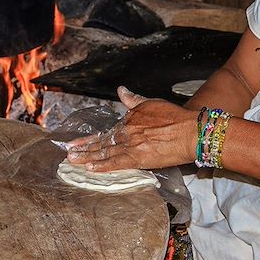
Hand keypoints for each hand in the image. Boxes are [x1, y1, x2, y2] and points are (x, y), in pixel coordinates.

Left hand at [65, 86, 196, 170]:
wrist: (191, 131)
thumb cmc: (176, 117)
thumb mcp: (152, 103)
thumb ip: (134, 100)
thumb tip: (121, 91)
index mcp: (130, 119)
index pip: (107, 131)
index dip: (91, 138)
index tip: (78, 142)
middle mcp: (127, 131)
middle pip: (102, 142)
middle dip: (84, 148)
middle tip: (68, 153)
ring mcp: (131, 144)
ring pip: (105, 152)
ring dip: (87, 157)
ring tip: (72, 160)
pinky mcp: (138, 157)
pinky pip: (117, 163)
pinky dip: (103, 166)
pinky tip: (91, 168)